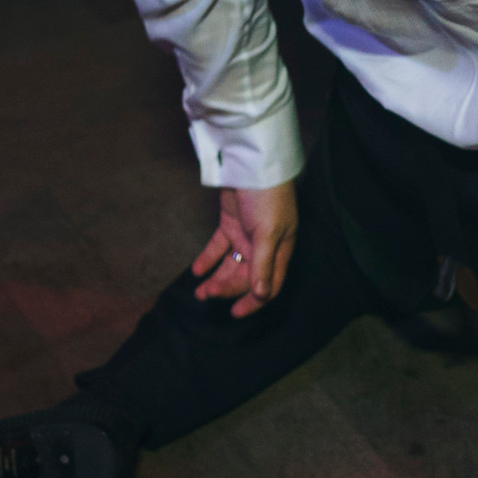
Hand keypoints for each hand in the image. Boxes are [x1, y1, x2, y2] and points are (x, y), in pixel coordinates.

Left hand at [189, 180, 298, 318]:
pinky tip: (197, 271)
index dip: (253, 302)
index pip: (269, 285)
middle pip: (246, 278)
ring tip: (199, 290)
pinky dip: (208, 259)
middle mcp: (264, 247)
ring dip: (216, 278)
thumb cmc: (267, 198)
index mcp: (280, 251)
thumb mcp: (267, 233)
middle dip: (227, 288)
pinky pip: (218, 248)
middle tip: (206, 294)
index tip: (234, 313)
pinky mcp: (230, 224)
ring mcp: (246, 236)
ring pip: (231, 265)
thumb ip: (262, 265)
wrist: (252, 164)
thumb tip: (261, 296)